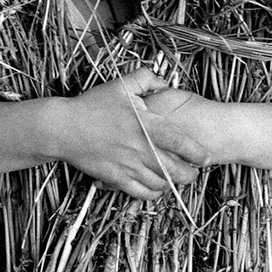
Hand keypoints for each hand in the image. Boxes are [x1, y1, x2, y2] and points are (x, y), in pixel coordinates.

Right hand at [56, 68, 210, 200]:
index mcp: (145, 125)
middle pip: (175, 171)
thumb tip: (165, 83)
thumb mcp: (121, 84)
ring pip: (160, 184)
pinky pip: (140, 193)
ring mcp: (128, 166)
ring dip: (171, 185)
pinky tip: (155, 187)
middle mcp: (141, 149)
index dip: (197, 153)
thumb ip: (147, 78)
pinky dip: (152, 193)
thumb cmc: (93, 105)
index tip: (206, 157)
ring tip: (175, 180)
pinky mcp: (116, 178)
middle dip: (189, 174)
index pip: (181, 143)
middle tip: (193, 171)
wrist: (64, 127)